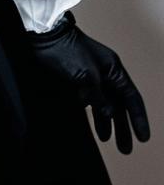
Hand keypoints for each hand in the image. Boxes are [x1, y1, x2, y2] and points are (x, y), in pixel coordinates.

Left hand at [26, 11, 149, 153]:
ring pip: (104, 103)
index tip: (143, 138)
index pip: (131, 97)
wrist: (42, 35)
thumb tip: (109, 113)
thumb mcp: (86, 74)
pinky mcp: (76, 79)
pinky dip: (94, 113)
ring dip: (107, 123)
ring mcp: (91, 76)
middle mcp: (105, 72)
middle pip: (119, 103)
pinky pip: (90, 100)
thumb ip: (99, 96)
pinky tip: (94, 125)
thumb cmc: (65, 50)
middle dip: (123, 127)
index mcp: (112, 68)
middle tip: (125, 149)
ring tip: (109, 141)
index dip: (138, 118)